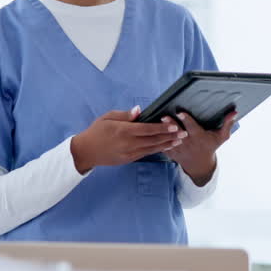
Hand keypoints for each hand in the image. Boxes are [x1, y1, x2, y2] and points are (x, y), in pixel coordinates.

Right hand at [70, 108, 184, 172]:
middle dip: (170, 137)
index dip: (162, 128)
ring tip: (179, 141)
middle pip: (153, 140)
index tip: (174, 126)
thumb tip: (139, 110)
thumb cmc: (96, 131)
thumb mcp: (108, 118)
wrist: (86, 151)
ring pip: (152, 148)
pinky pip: (146, 153)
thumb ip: (125, 115)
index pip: (147, 129)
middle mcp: (128, 143)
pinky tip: (165, 146)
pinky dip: (157, 149)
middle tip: (184, 133)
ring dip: (167, 144)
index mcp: (123, 131)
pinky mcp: (129, 159)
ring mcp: (129, 153)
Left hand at [162, 111, 235, 184]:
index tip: (181, 113)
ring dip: (162, 131)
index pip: (192, 127)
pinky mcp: (170, 152)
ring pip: (168, 138)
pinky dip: (157, 139)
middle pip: (178, 132)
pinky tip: (151, 131)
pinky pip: (162, 146)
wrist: (199, 165)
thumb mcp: (221, 137)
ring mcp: (178, 148)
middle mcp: (187, 143)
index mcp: (199, 137)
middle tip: (164, 116)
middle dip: (171, 124)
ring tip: (157, 121)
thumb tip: (235, 112)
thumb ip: (227, 124)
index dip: (186, 120)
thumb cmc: (210, 147)